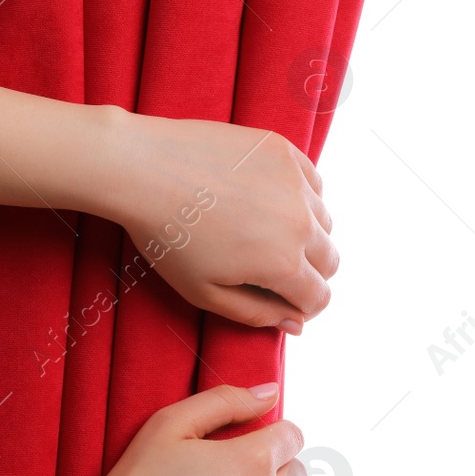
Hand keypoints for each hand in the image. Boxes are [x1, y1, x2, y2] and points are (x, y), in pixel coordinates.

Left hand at [102, 109, 338, 333]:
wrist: (144, 168)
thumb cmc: (167, 235)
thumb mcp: (204, 292)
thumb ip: (256, 313)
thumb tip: (296, 324)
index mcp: (283, 264)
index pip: (319, 297)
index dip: (304, 308)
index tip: (284, 302)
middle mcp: (301, 223)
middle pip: (330, 261)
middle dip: (310, 274)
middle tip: (273, 268)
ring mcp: (295, 182)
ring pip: (324, 221)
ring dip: (306, 234)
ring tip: (264, 231)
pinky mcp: (283, 150)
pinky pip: (312, 183)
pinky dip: (301, 197)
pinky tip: (267, 199)